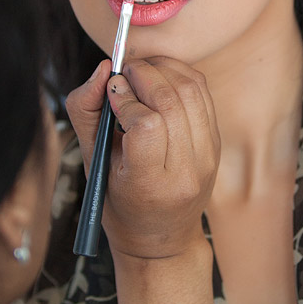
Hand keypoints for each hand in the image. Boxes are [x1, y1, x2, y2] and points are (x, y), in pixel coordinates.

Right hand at [66, 57, 219, 259]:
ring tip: (139, 72)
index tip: (112, 92)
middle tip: (123, 72)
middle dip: (143, 74)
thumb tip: (103, 68)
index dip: (126, 99)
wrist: (160, 235)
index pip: (147, 125)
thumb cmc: (118, 200)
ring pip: (191, 90)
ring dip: (162, 68)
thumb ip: (86, 111)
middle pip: (172, 101)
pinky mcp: (216, 143)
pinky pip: (203, 93)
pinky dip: (180, 74)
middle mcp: (186, 172)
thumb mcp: (91, 162)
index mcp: (150, 185)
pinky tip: (159, 78)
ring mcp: (207, 157)